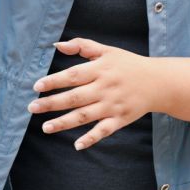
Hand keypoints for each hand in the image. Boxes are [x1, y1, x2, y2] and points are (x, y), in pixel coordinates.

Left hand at [29, 38, 159, 150]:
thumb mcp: (107, 50)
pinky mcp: (120, 119)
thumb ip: (82, 46)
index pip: (72, 75)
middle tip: (31, 108)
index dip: (54, 81)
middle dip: (52, 104)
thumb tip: (57, 45)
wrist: (158, 82)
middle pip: (74, 97)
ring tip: (45, 128)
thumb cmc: (128, 64)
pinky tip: (77, 145)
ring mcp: (112, 105)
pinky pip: (104, 130)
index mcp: (100, 69)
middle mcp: (104, 88)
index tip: (36, 87)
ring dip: (64, 123)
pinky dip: (91, 138)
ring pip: (84, 116)